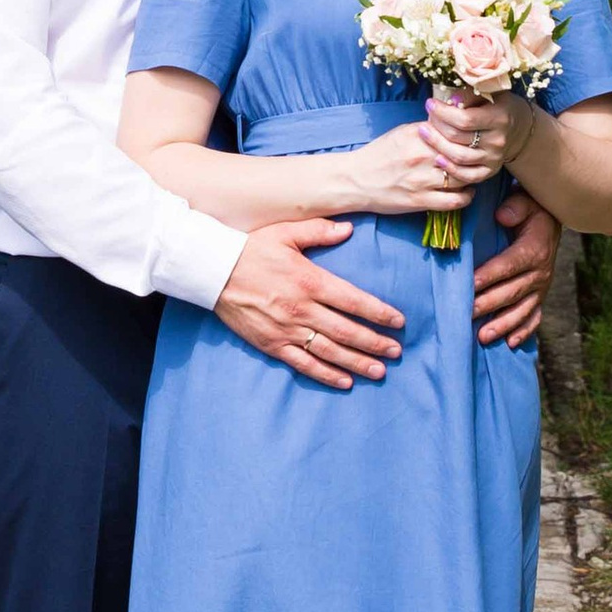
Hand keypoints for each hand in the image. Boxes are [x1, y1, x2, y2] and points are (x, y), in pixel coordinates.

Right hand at [215, 219, 405, 388]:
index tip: (399, 322)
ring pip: (330, 351)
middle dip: (376, 342)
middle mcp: (302, 309)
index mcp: (310, 281)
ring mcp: (287, 329)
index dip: (379, 313)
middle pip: (347, 331)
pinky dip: (326, 374)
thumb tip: (348, 229)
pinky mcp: (272, 344)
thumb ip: (319, 231)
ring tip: (379, 370)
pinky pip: (304, 364)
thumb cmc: (251, 249)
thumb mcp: (286, 233)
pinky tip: (345, 381)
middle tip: (396, 351)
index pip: (354, 301)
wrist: (213, 271)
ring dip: (358, 362)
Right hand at [333, 121, 490, 221]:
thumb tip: (452, 122)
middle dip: (474, 153)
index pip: (455, 129)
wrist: (355, 180)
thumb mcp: (402, 133)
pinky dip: (466, 197)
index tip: (475, 135)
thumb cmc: (379, 154)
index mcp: (417, 135)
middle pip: (462, 152)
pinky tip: (467, 192)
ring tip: (473, 173)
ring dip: (472, 175)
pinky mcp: (420, 201)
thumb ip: (427, 128)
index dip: (470, 132)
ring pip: (463, 176)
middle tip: (479, 155)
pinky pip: (455, 201)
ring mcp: (422, 180)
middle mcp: (421, 156)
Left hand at [425, 88, 518, 177]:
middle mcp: (498, 140)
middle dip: (436, 127)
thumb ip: (469, 95)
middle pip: (458, 137)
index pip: (465, 119)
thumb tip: (450, 101)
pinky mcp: (490, 171)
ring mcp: (494, 158)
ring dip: (437, 145)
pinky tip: (438, 159)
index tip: (429, 103)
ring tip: (424, 134)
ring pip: (460, 157)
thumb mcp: (488, 92)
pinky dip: (451, 170)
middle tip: (425, 119)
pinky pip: (468, 176)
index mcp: (499, 118)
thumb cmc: (497, 105)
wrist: (517, 128)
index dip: (443, 112)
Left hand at [471, 187, 561, 347]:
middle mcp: (540, 272)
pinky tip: (510, 344)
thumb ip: (515, 206)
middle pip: (512, 292)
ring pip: (522, 310)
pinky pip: (534, 317)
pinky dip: (524, 331)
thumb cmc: (531, 210)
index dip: (490, 275)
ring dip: (503, 324)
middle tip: (467, 314)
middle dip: (489, 305)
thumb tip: (502, 215)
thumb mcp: (526, 200)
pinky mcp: (540, 296)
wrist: (551, 221)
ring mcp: (541, 287)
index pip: (509, 265)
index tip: (470, 285)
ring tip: (483, 337)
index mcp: (534, 249)